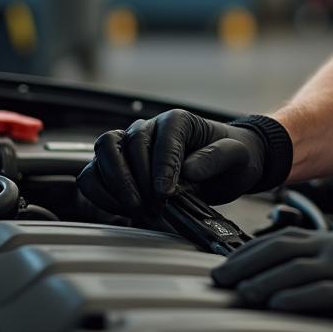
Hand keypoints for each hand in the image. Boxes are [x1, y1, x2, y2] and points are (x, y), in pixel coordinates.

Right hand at [77, 109, 290, 214]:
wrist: (227, 168)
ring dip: (114, 185)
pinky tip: (121, 210)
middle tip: (153, 206)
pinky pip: (94, 174)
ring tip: (137, 209)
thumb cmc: (232, 158)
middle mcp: (150, 128)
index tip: (166, 193)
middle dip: (136, 179)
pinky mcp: (119, 168)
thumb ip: (216, 158)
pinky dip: (100, 194)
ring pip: (104, 153)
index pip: (162, 138)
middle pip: (126, 144)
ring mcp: (130, 146)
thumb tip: (188, 170)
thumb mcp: (237, 156)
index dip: (161, 166)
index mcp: (178, 121)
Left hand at [211, 227, 332, 331]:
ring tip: (242, 293)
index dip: (246, 253)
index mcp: (323, 239)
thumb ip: (301, 268)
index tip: (222, 268)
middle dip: (247, 265)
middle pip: (282, 251)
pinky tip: (277, 304)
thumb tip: (254, 281)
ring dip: (265, 282)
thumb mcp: (331, 268)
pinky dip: (296, 298)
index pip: (277, 240)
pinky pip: (322, 292)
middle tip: (221, 280)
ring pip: (298, 271)